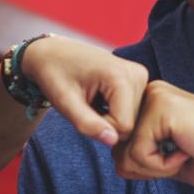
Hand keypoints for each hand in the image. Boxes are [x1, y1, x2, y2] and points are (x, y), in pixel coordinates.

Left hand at [21, 35, 147, 145]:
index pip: (124, 126)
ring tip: (92, 99)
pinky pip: (132, 110)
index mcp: (121, 77)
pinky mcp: (139, 79)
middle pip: (130, 123)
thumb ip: (87, 124)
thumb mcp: (64, 102)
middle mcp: (137, 74)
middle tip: (85, 104)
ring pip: (132, 119)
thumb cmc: (54, 74)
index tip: (82, 111)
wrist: (53, 52)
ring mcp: (140, 76)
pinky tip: (100, 97)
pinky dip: (114, 110)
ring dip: (109, 116)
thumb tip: (113, 141)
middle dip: (105, 122)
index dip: (100, 127)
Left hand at [112, 80, 193, 187]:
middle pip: (118, 150)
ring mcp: (155, 98)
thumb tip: (117, 165)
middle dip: (148, 168)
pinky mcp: (162, 110)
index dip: (145, 166)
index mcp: (150, 102)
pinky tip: (188, 151)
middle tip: (182, 156)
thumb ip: (141, 159)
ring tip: (186, 152)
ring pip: (125, 154)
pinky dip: (163, 166)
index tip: (177, 156)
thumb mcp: (169, 161)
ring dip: (156, 168)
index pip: (120, 145)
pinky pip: (139, 155)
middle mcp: (149, 93)